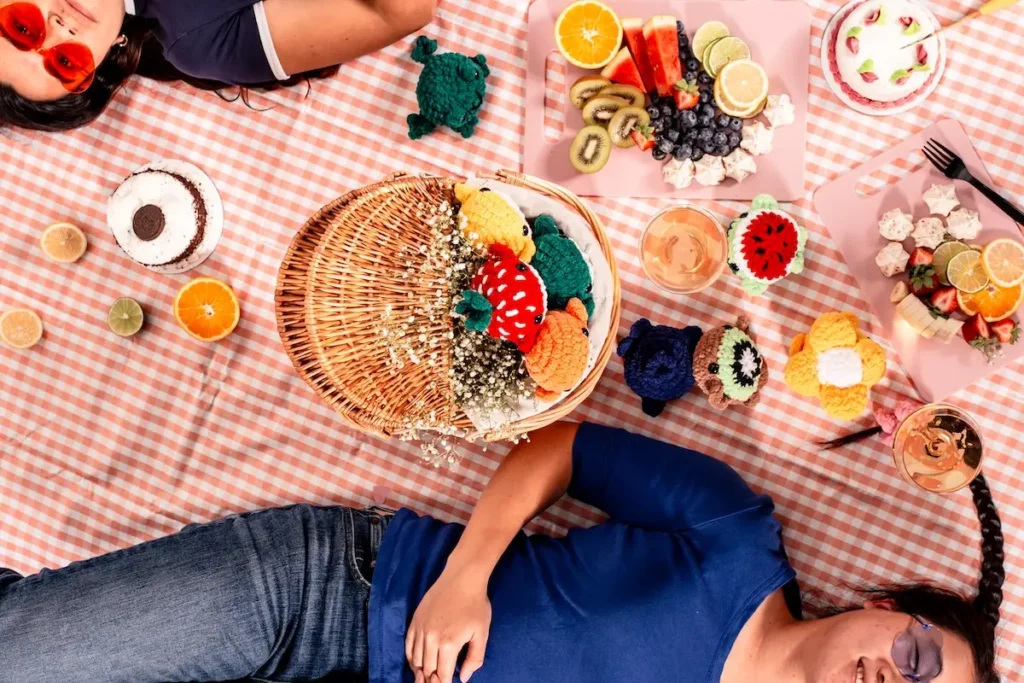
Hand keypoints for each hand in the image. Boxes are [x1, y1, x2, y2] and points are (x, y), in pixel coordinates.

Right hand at [405, 566, 491, 682]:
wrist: (462, 578)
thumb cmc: (476, 605)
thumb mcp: (482, 633)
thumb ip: (474, 658)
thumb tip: (464, 678)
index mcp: (449, 644)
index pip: (443, 675)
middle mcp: (431, 639)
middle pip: (427, 670)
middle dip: (431, 681)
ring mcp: (420, 629)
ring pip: (415, 660)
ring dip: (420, 672)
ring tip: (424, 679)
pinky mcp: (415, 621)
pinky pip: (408, 645)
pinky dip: (410, 658)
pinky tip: (415, 664)